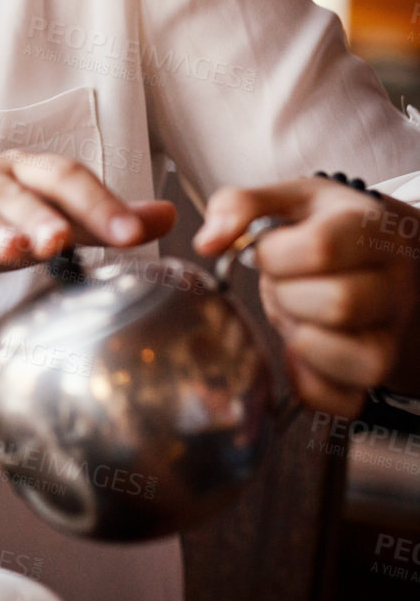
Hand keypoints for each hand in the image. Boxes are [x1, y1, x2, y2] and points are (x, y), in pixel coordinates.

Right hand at [0, 152, 175, 295]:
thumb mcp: (41, 218)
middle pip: (20, 191)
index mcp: (23, 174)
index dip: (100, 203)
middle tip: (70, 239)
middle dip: (47, 215)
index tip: (134, 233)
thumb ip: (100, 220)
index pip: (66, 178)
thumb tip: (167, 216)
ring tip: (19, 250)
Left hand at [192, 177, 419, 416]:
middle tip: (281, 283)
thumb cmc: (325, 227)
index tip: (269, 249)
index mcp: (372, 230)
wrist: (372, 257)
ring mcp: (391, 334)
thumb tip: (207, 243)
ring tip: (294, 315)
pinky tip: (295, 353)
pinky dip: (308, 384)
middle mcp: (393, 285)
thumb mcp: (288, 199)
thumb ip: (241, 206)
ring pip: (359, 361)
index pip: (322, 248)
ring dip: (303, 341)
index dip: (276, 255)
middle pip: (341, 304)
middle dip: (288, 296)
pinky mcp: (377, 372)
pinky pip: (347, 401)